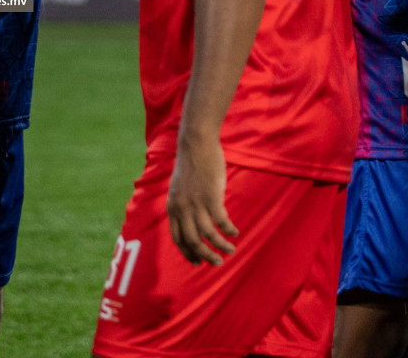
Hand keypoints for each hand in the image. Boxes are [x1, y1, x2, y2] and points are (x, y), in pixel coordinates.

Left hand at [166, 137, 237, 264]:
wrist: (196, 144)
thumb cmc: (190, 165)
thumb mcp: (178, 188)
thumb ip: (182, 205)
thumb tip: (191, 221)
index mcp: (172, 207)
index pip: (178, 238)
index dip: (188, 253)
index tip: (198, 262)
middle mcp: (182, 209)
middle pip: (193, 242)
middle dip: (206, 256)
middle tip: (218, 263)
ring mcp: (197, 204)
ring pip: (209, 235)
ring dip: (221, 246)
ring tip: (231, 250)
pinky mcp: (212, 197)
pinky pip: (222, 222)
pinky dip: (229, 230)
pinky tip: (234, 232)